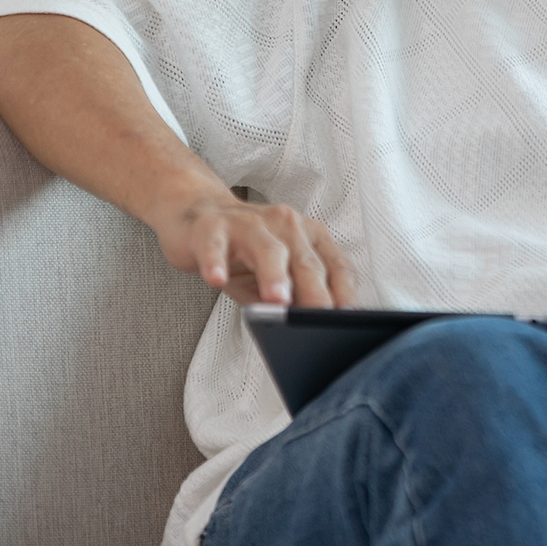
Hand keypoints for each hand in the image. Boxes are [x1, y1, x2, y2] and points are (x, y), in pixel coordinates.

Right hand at [149, 187, 357, 308]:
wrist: (197, 215)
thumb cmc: (243, 251)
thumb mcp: (273, 277)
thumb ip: (292, 298)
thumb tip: (308, 330)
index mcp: (308, 236)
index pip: (335, 265)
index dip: (344, 291)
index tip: (349, 317)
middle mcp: (285, 225)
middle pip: (305, 261)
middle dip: (315, 291)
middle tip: (320, 317)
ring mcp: (248, 224)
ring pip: (268, 250)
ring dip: (274, 275)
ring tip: (277, 300)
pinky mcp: (212, 227)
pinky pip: (216, 245)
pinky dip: (217, 261)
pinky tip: (217, 278)